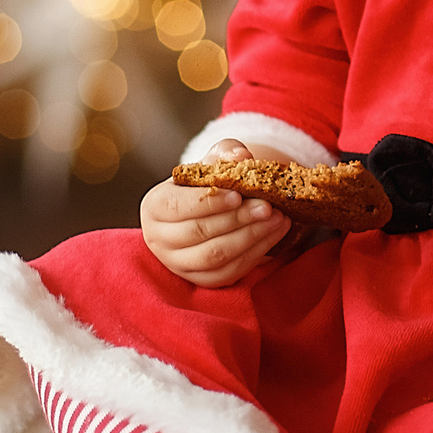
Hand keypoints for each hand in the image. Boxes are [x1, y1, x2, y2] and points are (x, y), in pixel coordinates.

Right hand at [140, 138, 289, 286]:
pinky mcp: (198, 280)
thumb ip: (225, 153)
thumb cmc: (203, 183)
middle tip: (268, 207)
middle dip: (238, 219)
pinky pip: (227, 273)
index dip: (209, 202)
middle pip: (199, 232)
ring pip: (215, 256)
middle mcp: (159, 238)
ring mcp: (177, 263)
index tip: (239, 195)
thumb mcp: (211, 161)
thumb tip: (241, 156)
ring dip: (251, 238)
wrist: (203, 211)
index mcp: (154, 206)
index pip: (178, 206)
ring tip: (277, 220)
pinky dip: (253, 255)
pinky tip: (272, 236)